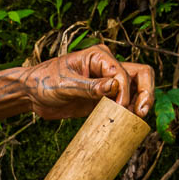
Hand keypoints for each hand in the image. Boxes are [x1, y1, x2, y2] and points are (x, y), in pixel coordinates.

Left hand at [22, 44, 153, 119]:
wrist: (32, 94)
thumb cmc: (44, 82)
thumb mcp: (65, 85)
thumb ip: (89, 87)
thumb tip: (114, 87)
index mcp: (98, 56)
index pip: (122, 71)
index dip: (125, 90)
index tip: (118, 106)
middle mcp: (107, 67)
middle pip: (140, 75)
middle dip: (146, 92)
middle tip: (142, 112)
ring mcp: (107, 83)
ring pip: (136, 89)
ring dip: (140, 102)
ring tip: (137, 119)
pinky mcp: (103, 98)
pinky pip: (124, 103)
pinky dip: (129, 112)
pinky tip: (127, 123)